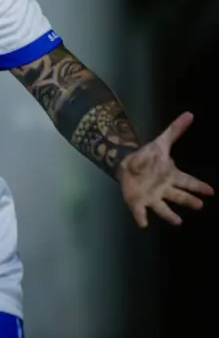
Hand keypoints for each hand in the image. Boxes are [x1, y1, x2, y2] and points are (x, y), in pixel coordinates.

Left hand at [117, 111, 213, 227]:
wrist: (126, 164)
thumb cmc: (148, 157)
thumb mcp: (161, 142)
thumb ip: (175, 130)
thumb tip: (189, 114)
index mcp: (171, 176)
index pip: (188, 181)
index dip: (198, 186)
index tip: (210, 190)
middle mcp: (164, 189)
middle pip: (179, 196)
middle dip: (189, 200)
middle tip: (199, 204)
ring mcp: (152, 197)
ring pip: (162, 208)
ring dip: (169, 215)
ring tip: (178, 221)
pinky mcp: (138, 202)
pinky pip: (140, 211)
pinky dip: (141, 217)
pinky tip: (144, 224)